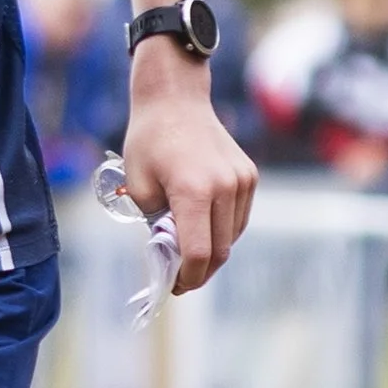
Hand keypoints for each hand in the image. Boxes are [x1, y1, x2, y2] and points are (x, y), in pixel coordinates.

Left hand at [120, 44, 255, 292]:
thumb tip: (171, 250)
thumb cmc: (149, 140)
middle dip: (200, 271)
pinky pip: (238, 217)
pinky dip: (223, 230)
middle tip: (180, 278)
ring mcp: (242, 181)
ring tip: (188, 252)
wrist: (175, 100)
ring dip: (213, 251)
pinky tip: (203, 228)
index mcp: (194, 191)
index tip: (174, 286)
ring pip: (233, 236)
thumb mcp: (138, 185)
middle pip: (220, 250)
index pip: (198, 253)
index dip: (187, 278)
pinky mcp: (249, 175)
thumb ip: (155, 223)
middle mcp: (225, 187)